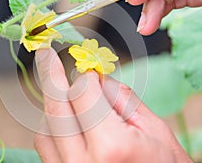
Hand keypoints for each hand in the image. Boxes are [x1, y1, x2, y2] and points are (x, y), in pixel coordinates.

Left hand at [34, 48, 191, 162]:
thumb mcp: (156, 131)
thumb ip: (123, 99)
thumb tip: (97, 77)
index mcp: (111, 146)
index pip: (83, 94)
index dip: (85, 76)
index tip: (88, 68)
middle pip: (56, 107)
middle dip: (50, 75)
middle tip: (45, 54)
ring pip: (45, 128)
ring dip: (53, 105)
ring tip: (68, 95)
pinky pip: (46, 148)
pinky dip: (52, 127)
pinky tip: (66, 120)